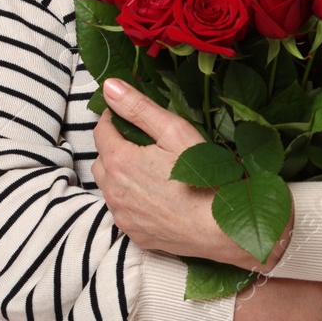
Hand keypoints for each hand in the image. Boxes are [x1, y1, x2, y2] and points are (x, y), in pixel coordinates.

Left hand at [90, 78, 221, 260]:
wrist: (220, 228)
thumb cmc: (203, 176)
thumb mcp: (174, 131)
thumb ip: (138, 108)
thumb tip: (110, 86)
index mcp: (120, 161)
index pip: (101, 131)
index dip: (113, 119)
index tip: (127, 116)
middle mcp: (113, 191)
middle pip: (101, 160)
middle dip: (114, 147)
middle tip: (141, 143)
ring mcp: (122, 215)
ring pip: (109, 187)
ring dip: (120, 175)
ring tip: (149, 170)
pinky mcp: (134, 234)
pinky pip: (122, 211)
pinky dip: (131, 200)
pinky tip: (155, 197)